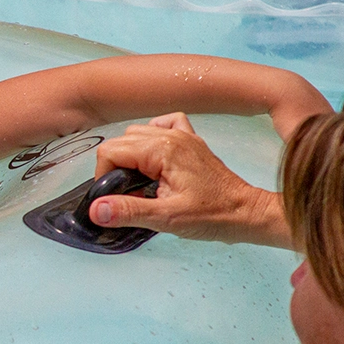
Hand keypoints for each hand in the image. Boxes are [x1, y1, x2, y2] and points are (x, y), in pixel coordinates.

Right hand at [89, 113, 292, 247]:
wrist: (247, 214)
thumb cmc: (214, 215)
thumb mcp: (167, 219)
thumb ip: (128, 211)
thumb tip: (96, 209)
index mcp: (162, 150)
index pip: (111, 151)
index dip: (104, 176)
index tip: (114, 199)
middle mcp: (171, 136)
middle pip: (120, 142)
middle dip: (115, 168)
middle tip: (127, 195)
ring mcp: (182, 136)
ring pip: (137, 134)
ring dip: (130, 156)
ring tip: (140, 183)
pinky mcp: (190, 142)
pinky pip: (163, 125)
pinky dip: (152, 137)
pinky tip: (153, 158)